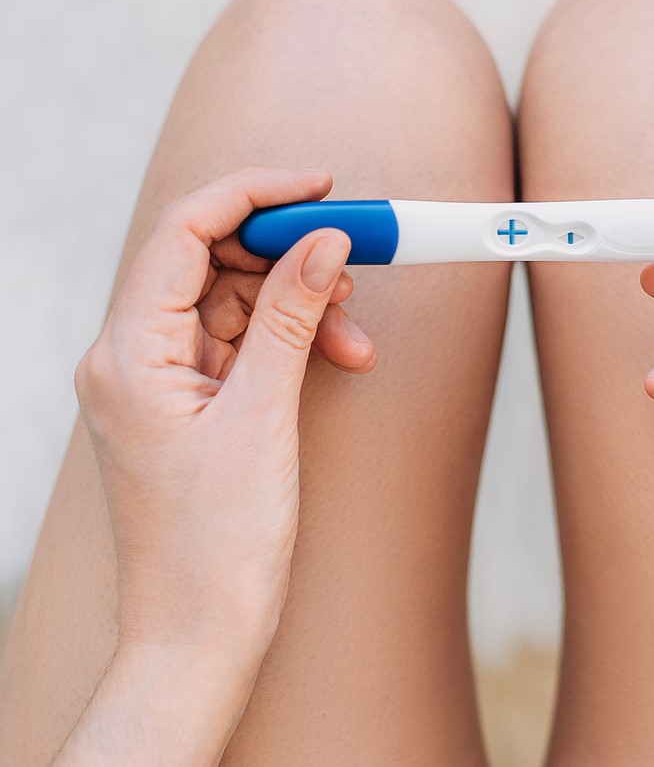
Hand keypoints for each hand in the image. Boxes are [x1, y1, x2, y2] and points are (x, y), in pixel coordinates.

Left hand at [74, 167, 375, 663]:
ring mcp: (163, 379)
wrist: (202, 635)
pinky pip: (245, 342)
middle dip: (289, 255)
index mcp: (128, 353)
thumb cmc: (215, 544)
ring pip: (237, 301)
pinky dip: (294, 341)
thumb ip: (290, 316)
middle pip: (212, 261)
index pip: (184, 233)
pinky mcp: (193, 400)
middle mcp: (134, 356)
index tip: (320, 187)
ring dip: (302, 305)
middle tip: (356, 253)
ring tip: (355, 336)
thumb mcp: (262, 415)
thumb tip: (324, 243)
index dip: (254, 195)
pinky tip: (338, 357)